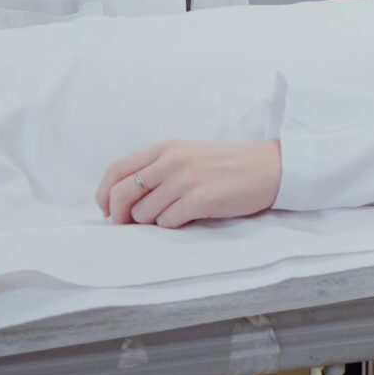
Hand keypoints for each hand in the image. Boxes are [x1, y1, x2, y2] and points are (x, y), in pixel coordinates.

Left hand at [96, 139, 283, 227]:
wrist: (269, 167)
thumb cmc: (227, 165)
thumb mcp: (188, 155)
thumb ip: (157, 169)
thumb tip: (122, 201)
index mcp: (165, 148)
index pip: (116, 170)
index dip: (103, 195)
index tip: (107, 211)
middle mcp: (171, 161)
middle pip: (121, 194)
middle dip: (119, 216)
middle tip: (128, 225)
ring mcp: (185, 180)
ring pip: (143, 214)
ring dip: (152, 222)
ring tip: (174, 214)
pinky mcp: (200, 199)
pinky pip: (167, 223)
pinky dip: (173, 225)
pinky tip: (189, 217)